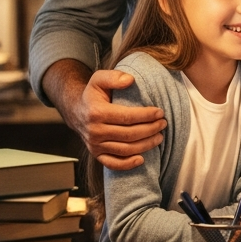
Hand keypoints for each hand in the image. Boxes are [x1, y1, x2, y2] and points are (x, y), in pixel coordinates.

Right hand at [46, 61, 166, 171]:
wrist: (77, 111)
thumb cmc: (93, 95)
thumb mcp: (99, 79)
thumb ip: (114, 77)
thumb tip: (130, 80)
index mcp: (96, 113)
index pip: (127, 117)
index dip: (146, 116)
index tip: (160, 112)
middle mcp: (94, 131)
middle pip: (129, 135)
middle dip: (150, 130)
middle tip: (163, 124)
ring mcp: (95, 145)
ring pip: (125, 149)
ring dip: (145, 145)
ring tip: (159, 137)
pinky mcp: (96, 154)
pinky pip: (112, 164)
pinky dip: (127, 164)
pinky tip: (142, 159)